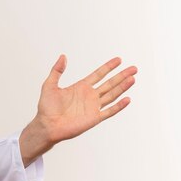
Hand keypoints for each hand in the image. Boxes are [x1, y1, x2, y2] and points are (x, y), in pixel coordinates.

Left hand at [19, 55, 136, 166]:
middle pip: (109, 83)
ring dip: (122, 87)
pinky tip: (127, 99)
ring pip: (112, 95)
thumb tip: (63, 56)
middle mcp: (89, 95)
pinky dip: (119, 106)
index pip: (98, 74)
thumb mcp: (50, 85)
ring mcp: (93, 107)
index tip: (118, 60)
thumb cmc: (47, 107)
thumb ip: (57, 70)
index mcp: (80, 87)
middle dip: (121, 75)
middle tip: (133, 68)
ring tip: (133, 78)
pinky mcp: (94, 118)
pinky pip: (109, 111)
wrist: (47, 125)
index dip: (108, 67)